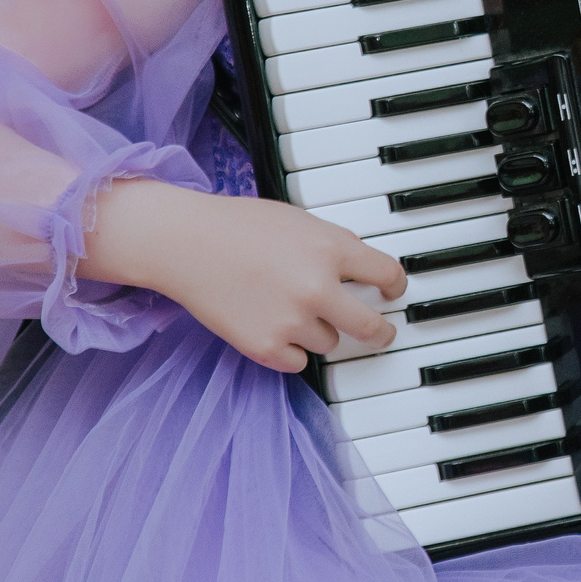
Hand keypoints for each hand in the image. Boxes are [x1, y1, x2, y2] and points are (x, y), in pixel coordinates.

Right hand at [91, 185, 406, 373]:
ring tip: (287, 306)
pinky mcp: (266, 348)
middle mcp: (318, 288)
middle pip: (372, 328)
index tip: (392, 293)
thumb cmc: (238, 225)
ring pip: (331, 343)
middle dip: (380, 332)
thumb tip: (362, 267)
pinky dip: (291, 349)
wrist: (185, 243)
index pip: (388, 275)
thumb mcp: (299, 220)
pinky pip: (299, 361)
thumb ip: (334, 244)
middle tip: (379, 332)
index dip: (395, 286)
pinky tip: (271, 325)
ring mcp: (292, 321)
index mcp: (331, 249)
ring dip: (320, 331)